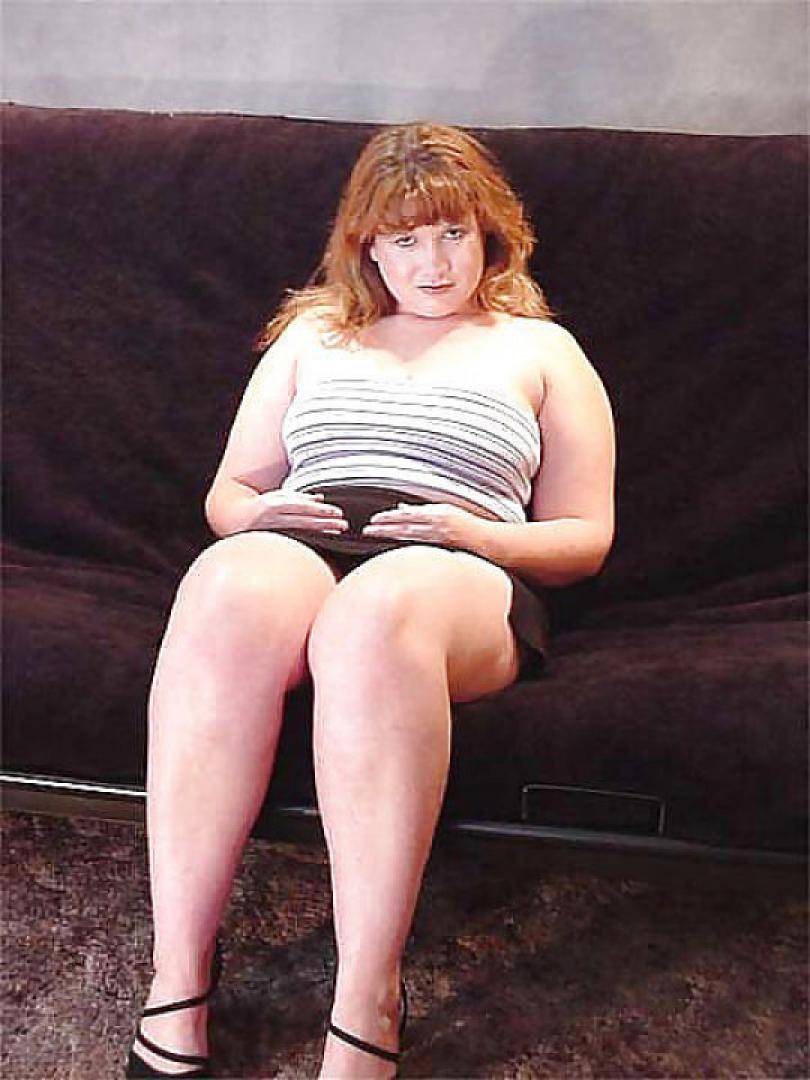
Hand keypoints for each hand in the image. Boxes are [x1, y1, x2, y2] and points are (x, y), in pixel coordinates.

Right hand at [243, 490, 348, 534]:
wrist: (237, 519)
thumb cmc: (261, 506)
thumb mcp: (279, 497)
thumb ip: (299, 497)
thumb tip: (320, 498)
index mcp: (274, 505)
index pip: (301, 507)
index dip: (320, 510)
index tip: (337, 512)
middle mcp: (274, 518)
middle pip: (304, 521)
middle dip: (325, 523)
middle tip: (344, 524)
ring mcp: (274, 531)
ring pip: (302, 531)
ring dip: (322, 531)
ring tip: (338, 530)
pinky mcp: (274, 540)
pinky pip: (296, 539)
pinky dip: (311, 538)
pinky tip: (323, 538)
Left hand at [362, 502, 488, 550]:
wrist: (486, 541)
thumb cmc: (465, 525)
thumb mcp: (445, 511)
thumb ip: (422, 511)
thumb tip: (401, 508)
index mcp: (437, 512)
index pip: (408, 514)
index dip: (390, 517)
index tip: (374, 519)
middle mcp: (437, 523)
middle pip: (404, 524)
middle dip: (384, 527)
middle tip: (366, 529)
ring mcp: (439, 536)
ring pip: (408, 535)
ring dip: (390, 534)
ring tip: (374, 534)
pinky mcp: (442, 546)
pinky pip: (418, 544)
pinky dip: (405, 541)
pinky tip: (394, 542)